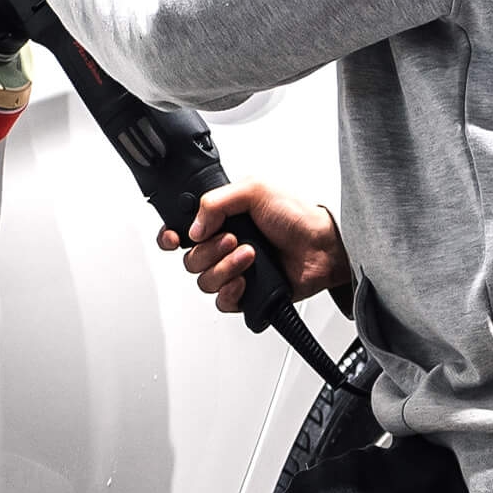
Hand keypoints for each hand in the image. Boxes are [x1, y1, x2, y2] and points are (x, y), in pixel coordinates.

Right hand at [159, 181, 350, 312]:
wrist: (322, 248)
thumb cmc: (297, 216)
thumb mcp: (255, 189)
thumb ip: (216, 201)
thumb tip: (194, 227)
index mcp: (221, 219)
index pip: (182, 232)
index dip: (171, 238)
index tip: (176, 239)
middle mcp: (224, 246)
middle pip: (190, 260)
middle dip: (210, 251)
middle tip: (234, 239)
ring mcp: (234, 271)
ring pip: (204, 282)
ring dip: (225, 268)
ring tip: (250, 256)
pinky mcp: (246, 294)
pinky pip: (221, 303)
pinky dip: (230, 293)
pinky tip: (246, 281)